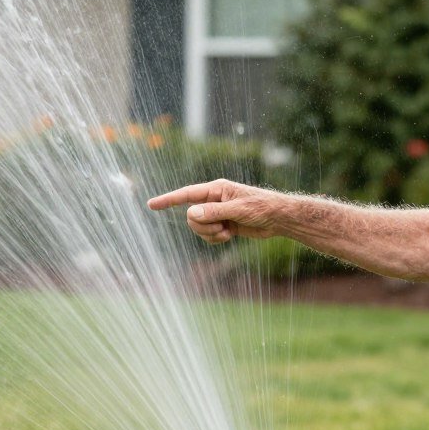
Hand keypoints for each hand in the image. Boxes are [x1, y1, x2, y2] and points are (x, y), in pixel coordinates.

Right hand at [147, 179, 281, 243]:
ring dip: (210, 234)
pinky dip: (215, 239)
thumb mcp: (239, 210)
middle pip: (190, 216)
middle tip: (220, 227)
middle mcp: (213, 200)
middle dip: (202, 226)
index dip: (168, 200)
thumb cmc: (261, 208)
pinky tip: (229, 236)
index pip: (186, 194)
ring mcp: (217, 213)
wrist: (278, 219)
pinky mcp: (222, 225)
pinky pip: (208, 236)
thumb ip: (215, 212)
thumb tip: (190, 213)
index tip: (151, 205)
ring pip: (198, 227)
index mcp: (216, 190)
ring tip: (227, 231)